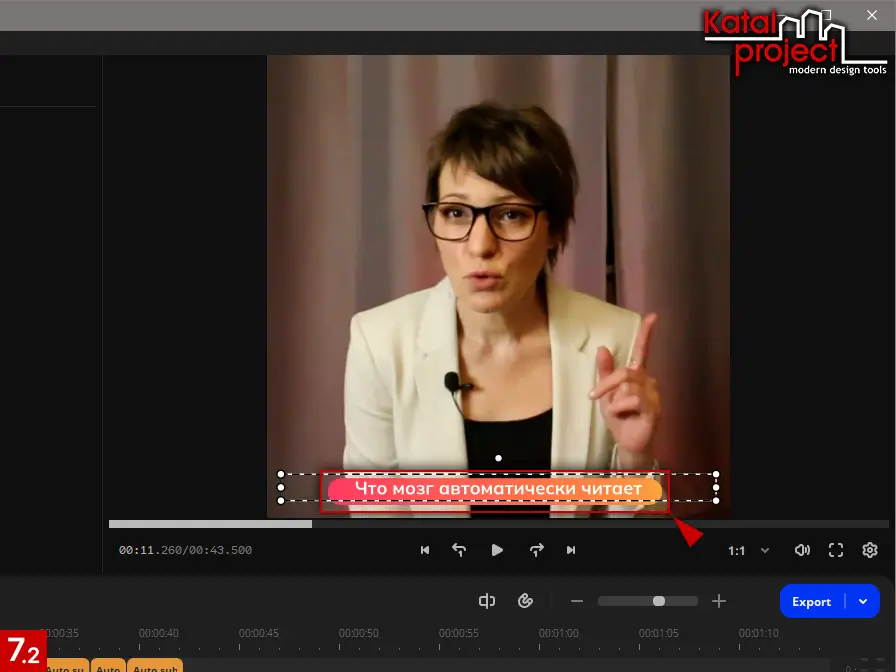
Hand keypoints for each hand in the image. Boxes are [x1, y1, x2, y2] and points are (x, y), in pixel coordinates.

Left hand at [589, 314, 660, 462]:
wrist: (626, 443)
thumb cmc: (618, 418)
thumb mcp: (605, 393)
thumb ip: (604, 372)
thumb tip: (602, 347)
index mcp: (637, 376)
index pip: (642, 351)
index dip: (646, 334)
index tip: (653, 316)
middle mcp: (648, 382)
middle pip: (626, 371)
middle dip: (606, 383)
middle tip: (594, 396)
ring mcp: (653, 395)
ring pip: (628, 385)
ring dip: (613, 399)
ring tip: (616, 412)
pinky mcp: (653, 409)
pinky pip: (633, 399)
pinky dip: (621, 407)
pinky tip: (623, 415)